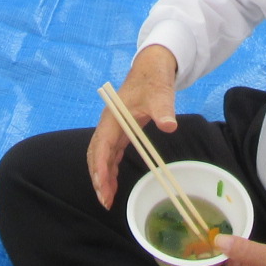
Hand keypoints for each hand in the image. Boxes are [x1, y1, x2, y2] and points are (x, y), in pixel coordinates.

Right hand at [87, 44, 177, 209]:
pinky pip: (110, 153)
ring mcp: (113, 127)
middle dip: (98, 177)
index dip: (100, 166)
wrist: (153, 66)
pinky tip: (113, 183)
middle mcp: (109, 123)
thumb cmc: (154, 79)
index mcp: (113, 116)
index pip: (101, 145)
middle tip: (105, 200)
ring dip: (102, 176)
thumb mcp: (160, 93)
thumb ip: (163, 109)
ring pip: (101, 155)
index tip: (103, 185)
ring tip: (107, 199)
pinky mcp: (121, 130)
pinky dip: (109, 168)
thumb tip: (169, 125)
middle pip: (96, 154)